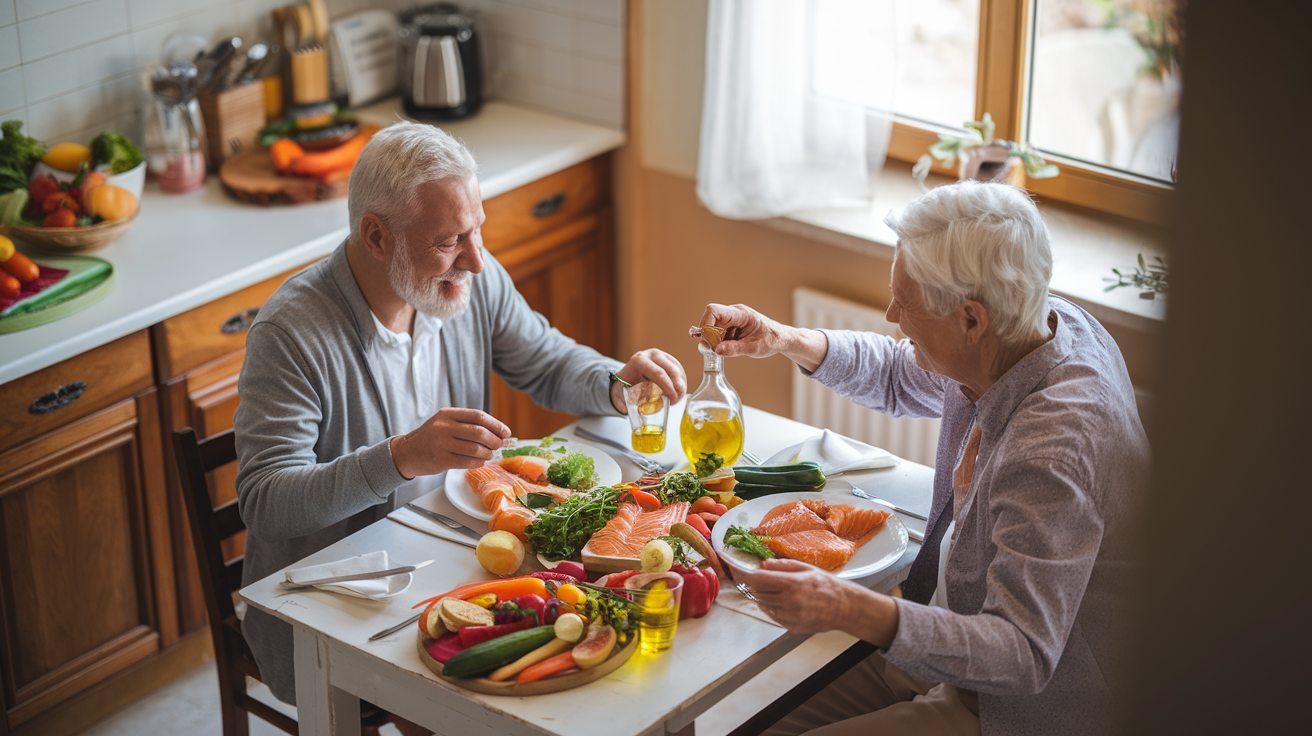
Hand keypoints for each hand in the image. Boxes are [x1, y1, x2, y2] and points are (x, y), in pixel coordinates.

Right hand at [390, 407, 510, 479]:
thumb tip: (496, 432)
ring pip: (475, 449)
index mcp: (448, 414)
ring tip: (489, 455)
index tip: (506, 432)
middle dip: (494, 440)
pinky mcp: (441, 459)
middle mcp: (444, 426)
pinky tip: (480, 462)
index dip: (496, 425)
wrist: (407, 453)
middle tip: (499, 445)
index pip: (478, 416)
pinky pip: (467, 462)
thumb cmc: (431, 438)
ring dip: (487, 453)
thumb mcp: (445, 423)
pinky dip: (478, 463)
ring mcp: (441, 443)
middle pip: (479, 432)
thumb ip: (466, 424)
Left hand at [610, 349, 687, 413]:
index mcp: (639, 362)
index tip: (672, 400)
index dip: (669, 388)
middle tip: (678, 399)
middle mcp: (650, 355)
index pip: (659, 374)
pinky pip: (678, 368)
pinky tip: (679, 390)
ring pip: (677, 368)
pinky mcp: (666, 357)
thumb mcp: (630, 393)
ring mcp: (659, 354)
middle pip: (671, 369)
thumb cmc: (625, 387)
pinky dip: (681, 380)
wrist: (624, 377)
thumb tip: (660, 405)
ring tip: (677, 397)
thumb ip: (643, 399)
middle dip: (678, 386)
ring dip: (681, 384)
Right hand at [697, 303, 828, 370]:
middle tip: (713, 349)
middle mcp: (734, 313)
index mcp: (741, 314)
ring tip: (725, 349)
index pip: (714, 311)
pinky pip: (718, 331)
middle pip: (711, 319)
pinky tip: (728, 347)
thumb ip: (735, 349)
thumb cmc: (771, 340)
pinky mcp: (731, 326)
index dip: (706, 324)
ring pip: (713, 327)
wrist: (781, 338)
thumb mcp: (754, 348)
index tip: (706, 340)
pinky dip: (719, 341)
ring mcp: (732, 319)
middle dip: (709, 335)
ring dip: (714, 339)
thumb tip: (717, 350)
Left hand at [736, 558, 898, 645]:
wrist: (845, 608)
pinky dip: (771, 607)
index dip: (742, 574)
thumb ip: (781, 566)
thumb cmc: (826, 585)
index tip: (734, 569)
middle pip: (756, 593)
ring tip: (767, 587)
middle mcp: (789, 602)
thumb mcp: (805, 568)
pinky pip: (773, 615)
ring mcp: (789, 617)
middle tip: (744, 576)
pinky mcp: (791, 627)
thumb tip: (761, 564)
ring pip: (763, 605)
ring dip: (760, 595)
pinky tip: (781, 600)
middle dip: (748, 584)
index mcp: (792, 584)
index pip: (757, 579)